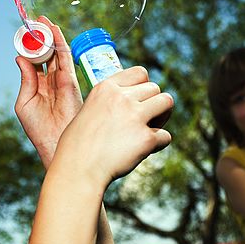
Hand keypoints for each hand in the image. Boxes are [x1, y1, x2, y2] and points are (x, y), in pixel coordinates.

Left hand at [14, 17, 82, 167]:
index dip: (30, 46)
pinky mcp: (71, 81)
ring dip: (50, 35)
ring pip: (56, 52)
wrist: (56, 143)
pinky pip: (65, 57)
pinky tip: (54, 30)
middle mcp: (51, 81)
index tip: (25, 31)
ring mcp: (62, 80)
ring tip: (42, 19)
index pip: (35, 61)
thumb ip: (25, 79)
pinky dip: (60, 42)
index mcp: (38, 86)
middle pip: (47, 53)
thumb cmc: (39, 130)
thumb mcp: (25, 102)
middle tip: (35, 20)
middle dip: (41, 36)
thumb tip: (20, 57)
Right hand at [53, 66, 173, 186]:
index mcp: (105, 88)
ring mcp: (135, 116)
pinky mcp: (146, 138)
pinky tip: (145, 151)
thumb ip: (108, 102)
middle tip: (144, 121)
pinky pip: (166, 136)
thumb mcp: (87, 111)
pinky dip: (158, 144)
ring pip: (167, 102)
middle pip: (155, 88)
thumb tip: (130, 102)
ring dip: (162, 117)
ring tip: (150, 130)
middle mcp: (121, 98)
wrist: (77, 170)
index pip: (140, 72)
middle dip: (153, 103)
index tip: (138, 101)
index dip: (143, 87)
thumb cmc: (77, 147)